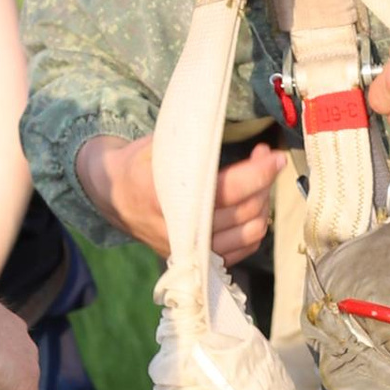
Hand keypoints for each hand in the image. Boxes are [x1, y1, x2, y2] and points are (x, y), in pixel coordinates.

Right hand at [77, 133, 282, 264]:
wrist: (113, 196)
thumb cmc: (140, 163)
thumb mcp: (159, 145)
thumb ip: (194, 144)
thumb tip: (235, 130)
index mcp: (164, 196)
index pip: (226, 191)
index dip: (257, 173)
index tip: (275, 157)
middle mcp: (178, 230)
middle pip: (244, 212)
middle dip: (264, 183)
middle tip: (267, 160)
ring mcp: (188, 249)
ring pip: (249, 233)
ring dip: (263, 205)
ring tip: (260, 183)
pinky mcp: (197, 260)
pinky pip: (242, 249)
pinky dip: (254, 227)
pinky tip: (252, 205)